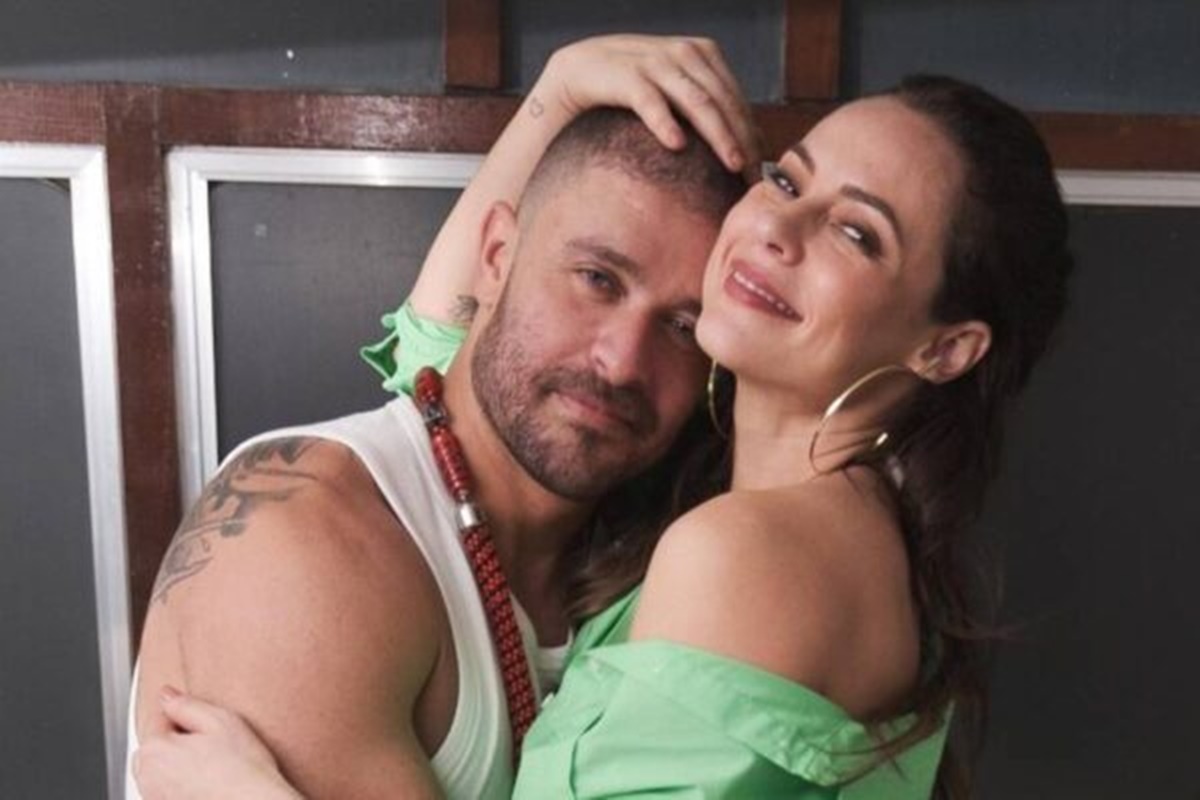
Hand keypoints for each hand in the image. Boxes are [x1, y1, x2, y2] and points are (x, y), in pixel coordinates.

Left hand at [133, 687, 302, 799]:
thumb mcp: (221, 721)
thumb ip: (186, 704)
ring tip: (212, 767)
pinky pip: (168, 789)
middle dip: (176, 741)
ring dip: (178, 764)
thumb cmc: (243, 770)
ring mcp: (155, 798)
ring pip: (160, 770)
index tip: (208, 726)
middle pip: (155, 745)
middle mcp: (147, 779)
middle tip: (212, 746)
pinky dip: (182, 785)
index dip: (187, 716)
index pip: (159, 716)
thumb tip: (167, 695)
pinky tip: (208, 783)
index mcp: (154, 751)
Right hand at [536, 35, 761, 175]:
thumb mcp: (673, 94)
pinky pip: (650, 100)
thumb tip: (745, 151)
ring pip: (697, 102)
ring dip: (718, 135)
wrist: (577, 71)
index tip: (760, 173)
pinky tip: (677, 145)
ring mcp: (654, 60)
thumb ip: (703, 112)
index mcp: (701, 55)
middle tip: (751, 177)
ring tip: (731, 164)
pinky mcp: (624, 73)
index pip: (736, 100)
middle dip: (742, 140)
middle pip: (723, 102)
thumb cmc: (630, 91)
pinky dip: (664, 122)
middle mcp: (683, 53)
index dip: (752, 135)